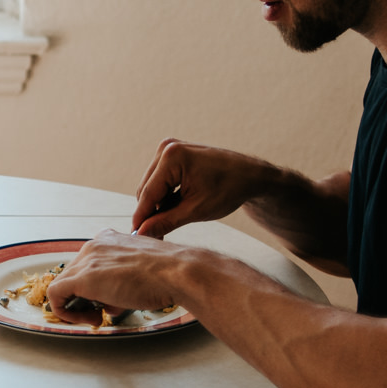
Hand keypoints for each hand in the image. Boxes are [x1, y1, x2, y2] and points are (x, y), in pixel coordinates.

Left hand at [45, 229, 188, 317]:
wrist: (176, 272)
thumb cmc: (168, 273)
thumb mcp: (143, 270)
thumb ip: (124, 279)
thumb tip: (114, 300)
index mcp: (109, 239)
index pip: (89, 264)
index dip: (95, 287)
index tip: (106, 300)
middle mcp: (94, 245)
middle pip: (75, 274)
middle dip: (86, 297)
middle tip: (101, 312)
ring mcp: (87, 260)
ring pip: (64, 284)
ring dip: (77, 306)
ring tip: (97, 318)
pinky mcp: (81, 279)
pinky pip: (56, 295)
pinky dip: (64, 310)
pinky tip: (86, 320)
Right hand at [130, 139, 274, 237]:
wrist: (250, 175)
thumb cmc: (229, 189)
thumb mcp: (196, 210)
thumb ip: (165, 222)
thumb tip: (141, 233)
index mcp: (173, 158)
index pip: (148, 194)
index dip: (141, 218)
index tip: (136, 239)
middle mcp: (167, 148)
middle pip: (146, 190)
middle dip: (150, 213)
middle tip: (157, 237)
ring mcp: (169, 149)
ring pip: (151, 186)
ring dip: (158, 206)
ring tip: (171, 223)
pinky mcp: (173, 154)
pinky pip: (159, 180)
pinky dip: (165, 197)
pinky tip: (176, 209)